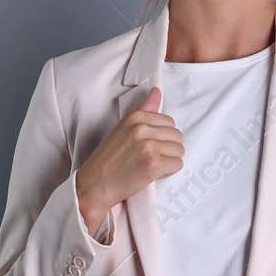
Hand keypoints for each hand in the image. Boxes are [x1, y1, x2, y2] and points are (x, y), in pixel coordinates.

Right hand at [75, 87, 182, 229]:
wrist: (95, 184)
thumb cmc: (108, 159)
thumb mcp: (123, 128)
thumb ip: (144, 110)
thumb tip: (157, 91)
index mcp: (135, 117)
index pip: (169, 122)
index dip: (161, 137)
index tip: (147, 146)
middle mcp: (142, 129)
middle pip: (177, 136)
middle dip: (168, 149)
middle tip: (149, 158)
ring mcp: (148, 146)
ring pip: (179, 150)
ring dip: (169, 161)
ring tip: (150, 165)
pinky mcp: (153, 164)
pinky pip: (177, 165)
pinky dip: (168, 172)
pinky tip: (152, 174)